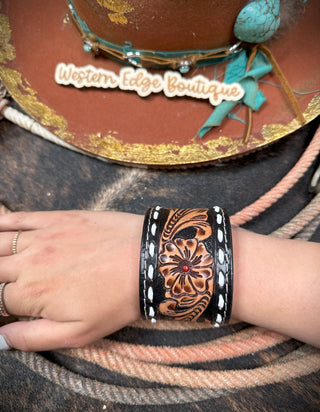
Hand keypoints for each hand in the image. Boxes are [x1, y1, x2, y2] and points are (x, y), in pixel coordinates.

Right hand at [0, 210, 142, 350]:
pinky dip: (2, 224)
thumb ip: (33, 338)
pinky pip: (18, 218)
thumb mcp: (78, 333)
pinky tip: (0, 229)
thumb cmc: (116, 300)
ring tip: (2, 264)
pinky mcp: (56, 219)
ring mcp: (41, 237)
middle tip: (7, 285)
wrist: (147, 260)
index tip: (10, 307)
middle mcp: (28, 263)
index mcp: (30, 294)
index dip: (1, 308)